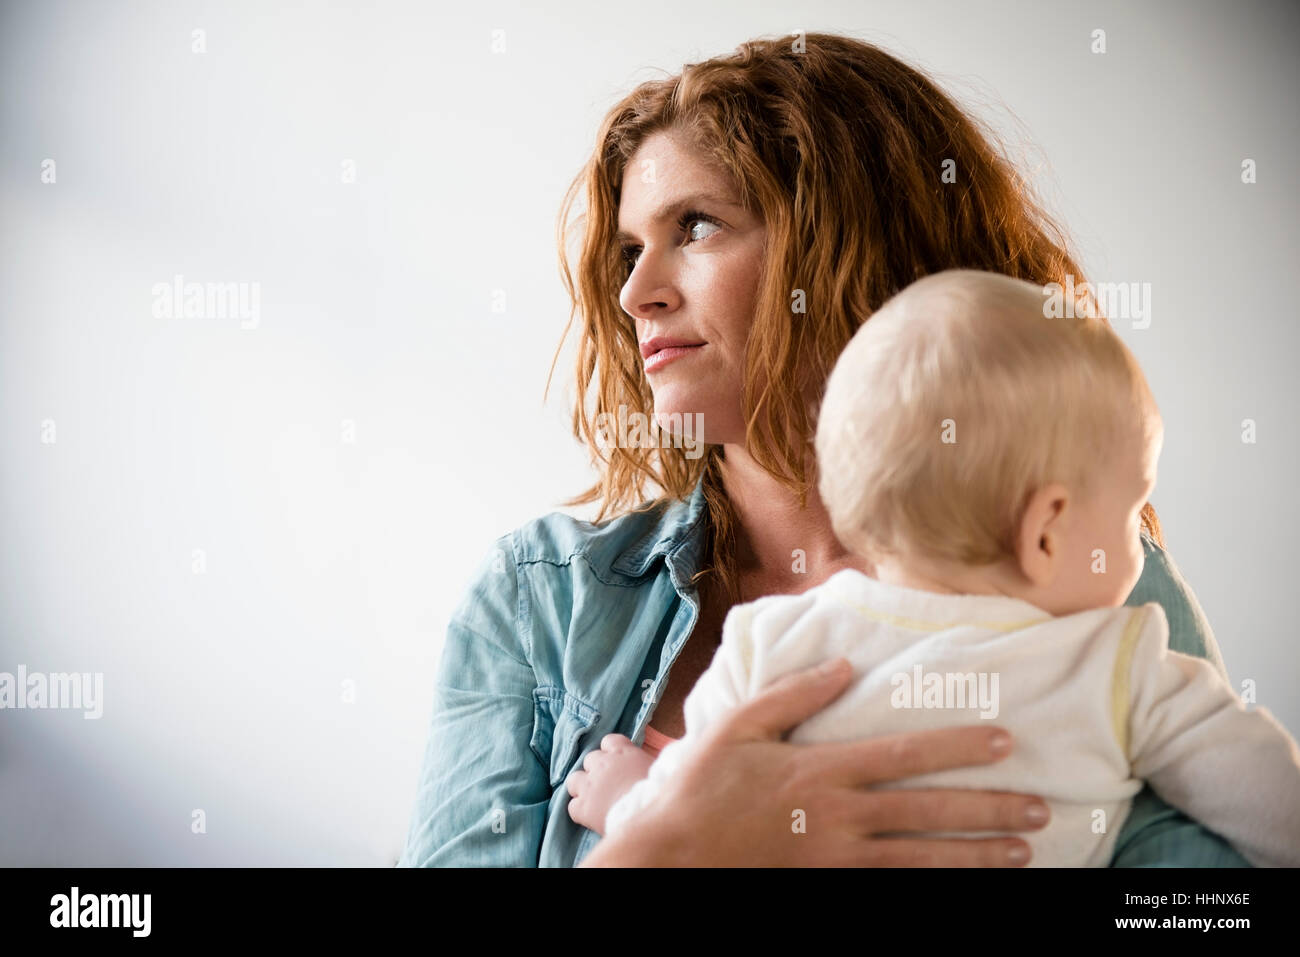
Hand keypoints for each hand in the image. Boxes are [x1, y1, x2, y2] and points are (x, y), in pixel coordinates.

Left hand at [565, 733, 656, 835]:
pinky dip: (580, 810)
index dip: (611, 752)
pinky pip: (572, 805)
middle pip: (590, 759)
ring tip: (594, 800)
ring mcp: (589, 785)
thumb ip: (649, 762)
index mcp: (623, 751)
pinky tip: (591, 817)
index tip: (618, 762)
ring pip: (574, 779)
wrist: (647, 814)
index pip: (609, 741)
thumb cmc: (661, 791)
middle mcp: (602, 764)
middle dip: (596, 770)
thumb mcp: (661, 769)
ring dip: (582, 787)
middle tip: (608, 785)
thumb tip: (658, 762)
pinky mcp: (582, 807)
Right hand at [579, 658, 1049, 866]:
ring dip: (975, 854)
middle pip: (928, 811)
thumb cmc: (701, 787)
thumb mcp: (739, 726)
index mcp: (821, 770)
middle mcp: (840, 816)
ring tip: (1022, 852)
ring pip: (922, 858)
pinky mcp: (828, 885)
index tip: (1003, 740)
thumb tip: (844, 665)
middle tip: (1039, 808)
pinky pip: (893, 889)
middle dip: (988, 808)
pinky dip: (933, 886)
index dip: (958, 747)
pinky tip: (963, 884)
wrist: (673, 856)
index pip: (905, 755)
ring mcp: (837, 858)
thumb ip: (794, 694)